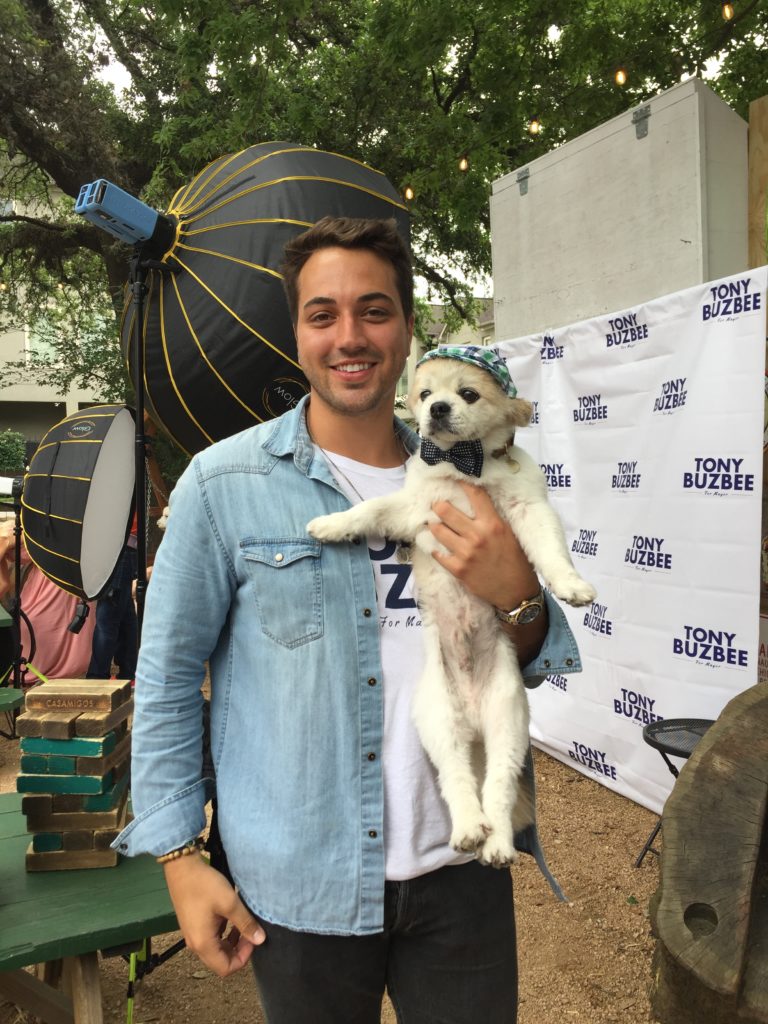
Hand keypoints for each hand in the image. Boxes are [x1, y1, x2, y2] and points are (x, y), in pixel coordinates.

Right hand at [163, 853, 265, 976]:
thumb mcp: (229, 903)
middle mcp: (195, 944)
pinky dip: (223, 933)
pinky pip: (210, 938)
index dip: (243, 958)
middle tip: (250, 930)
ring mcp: (192, 934)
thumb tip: (261, 940)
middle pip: (220, 961)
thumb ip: (246, 923)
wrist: (182, 867)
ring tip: (243, 922)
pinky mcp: (192, 924)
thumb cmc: (205, 886)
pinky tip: (230, 916)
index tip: (253, 938)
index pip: (225, 968)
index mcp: (203, 944)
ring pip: (216, 949)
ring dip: (232, 941)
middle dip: (239, 950)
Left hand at [428, 483, 547, 665]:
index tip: (454, 478)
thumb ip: (493, 519)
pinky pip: (437, 553)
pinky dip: (435, 548)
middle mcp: (477, 535)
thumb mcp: (511, 535)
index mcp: (493, 524)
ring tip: (433, 523)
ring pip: (437, 530)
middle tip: (436, 505)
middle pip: (446, 511)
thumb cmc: (516, 562)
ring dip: (434, 525)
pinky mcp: (458, 569)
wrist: (516, 593)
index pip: (475, 495)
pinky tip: (436, 545)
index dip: (462, 483)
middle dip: (438, 505)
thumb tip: (478, 503)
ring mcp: (465, 553)